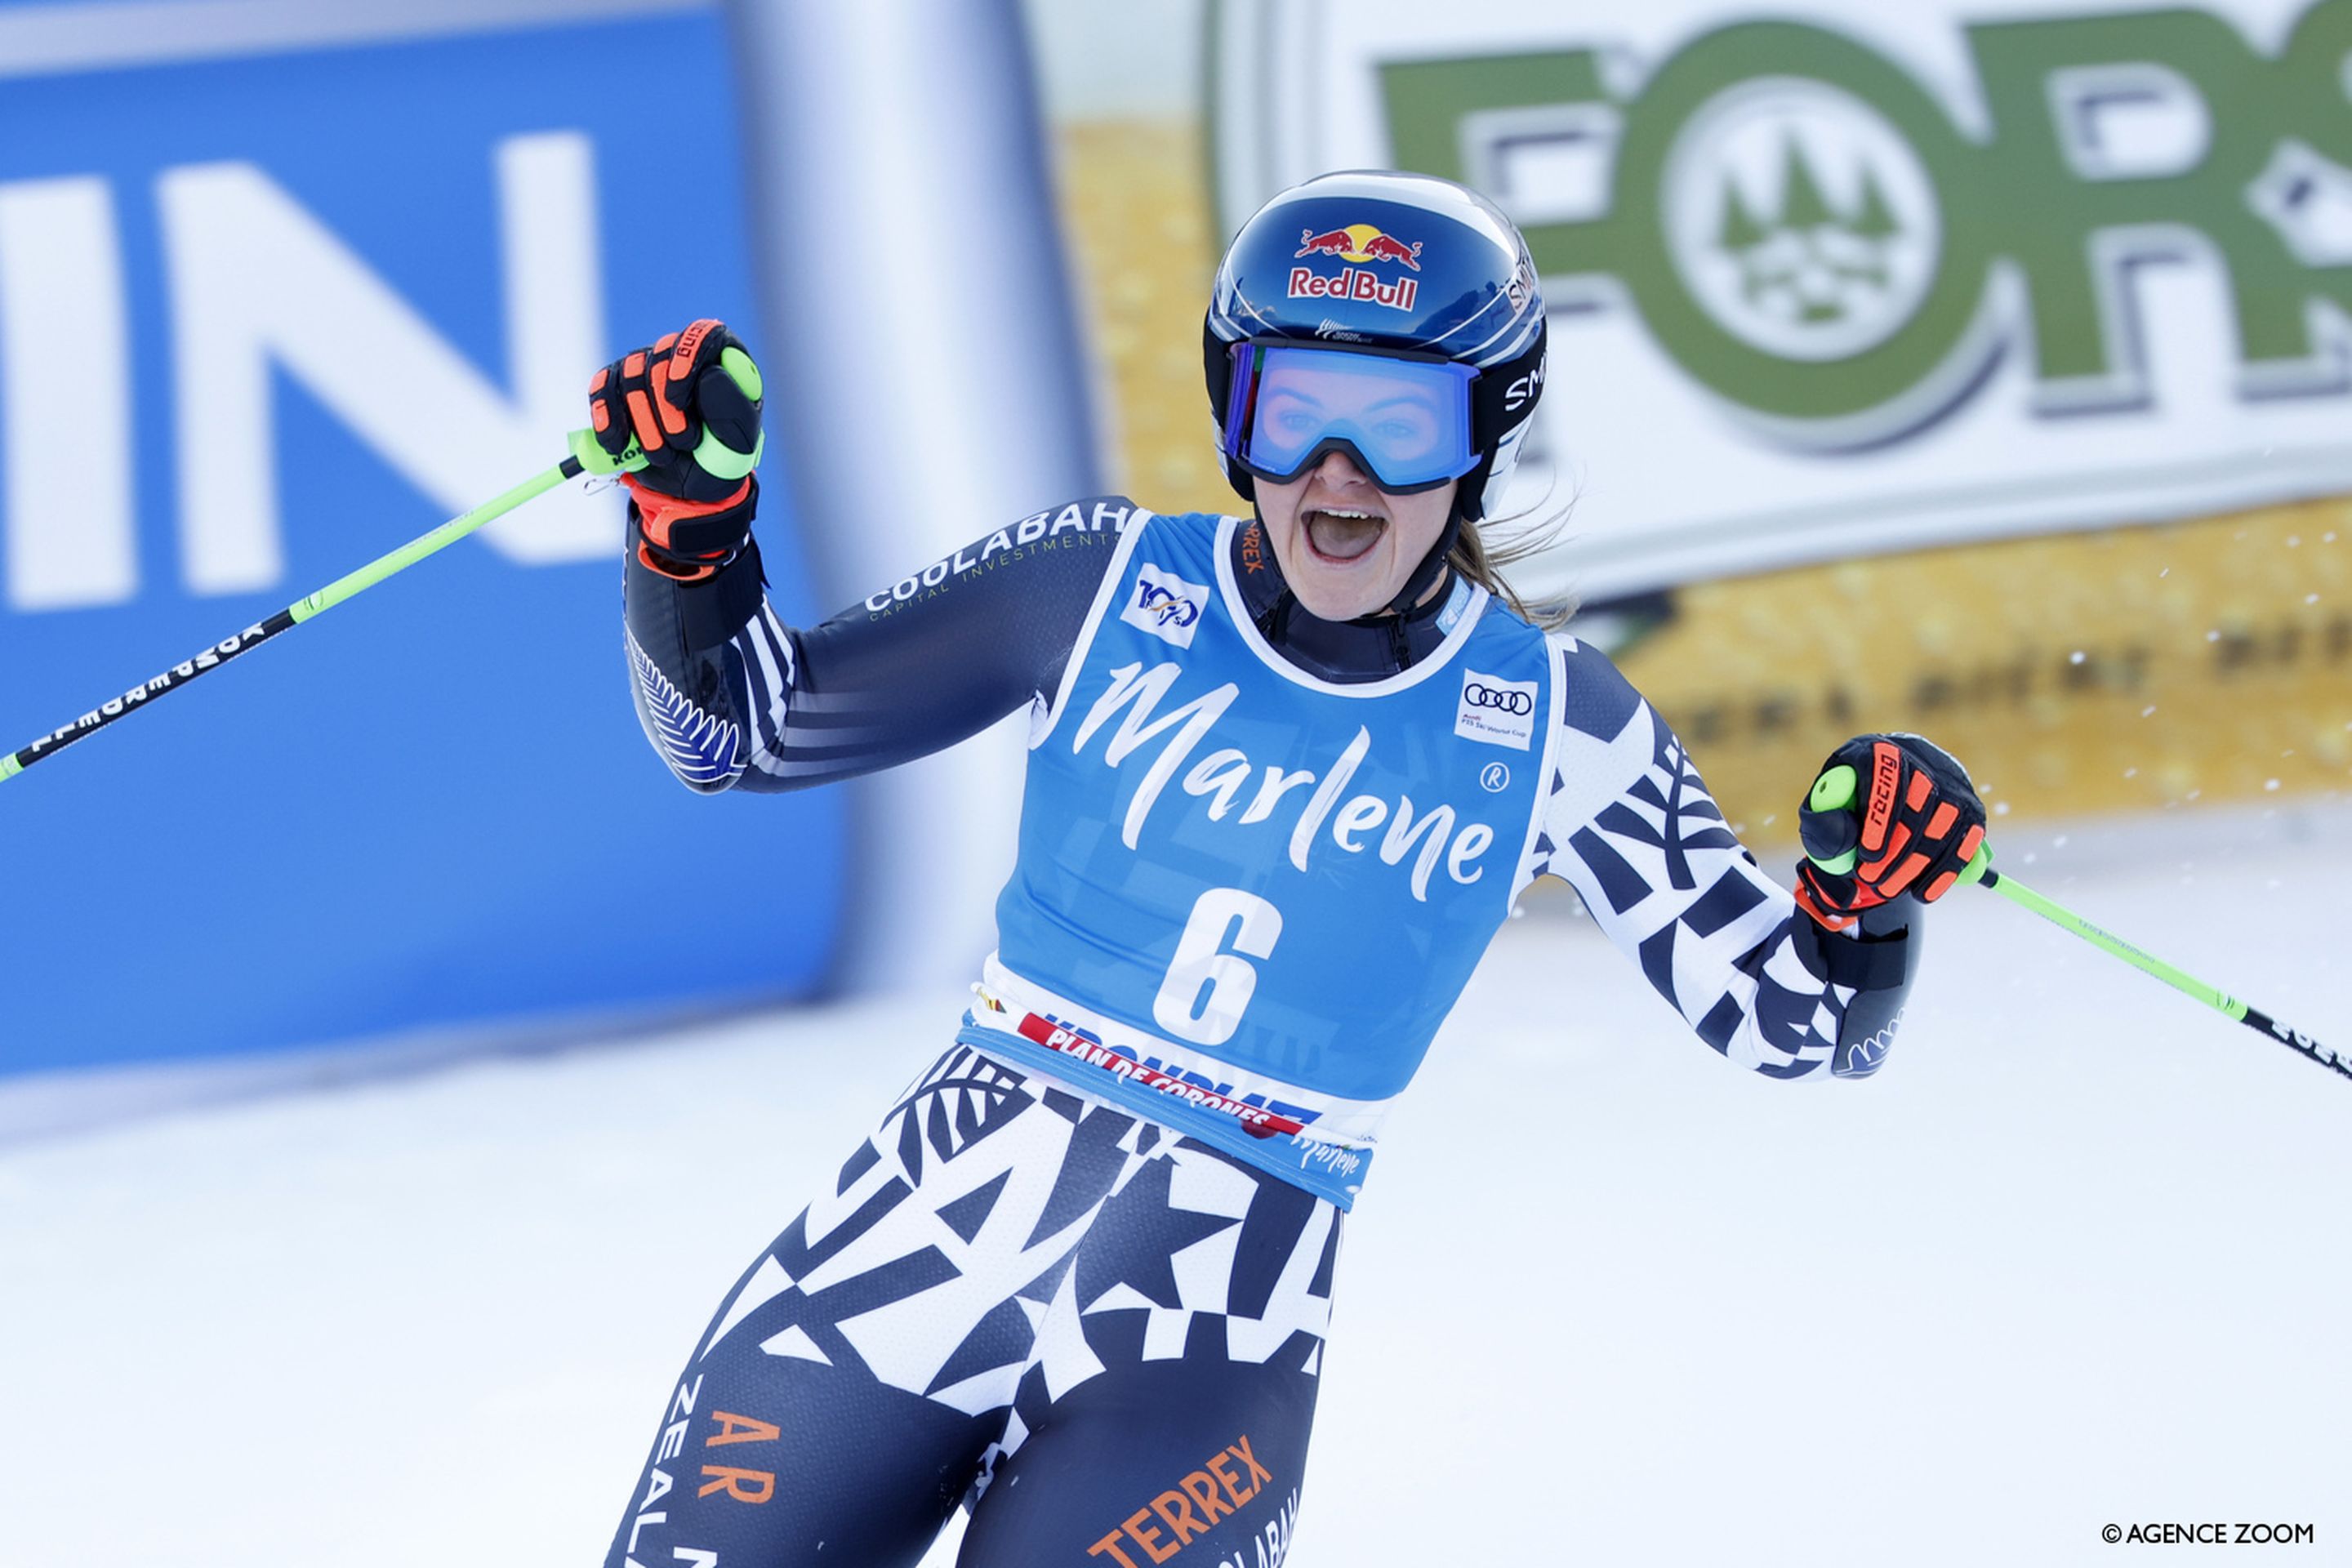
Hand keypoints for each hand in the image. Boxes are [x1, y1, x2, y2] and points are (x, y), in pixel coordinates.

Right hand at [588, 320, 763, 578]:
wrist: (690, 490)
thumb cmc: (721, 461)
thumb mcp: (738, 444)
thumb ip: (731, 408)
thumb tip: (710, 373)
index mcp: (719, 362)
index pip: (702, 335)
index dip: (686, 358)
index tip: (678, 397)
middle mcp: (680, 358)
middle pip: (660, 357)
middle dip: (665, 409)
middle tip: (682, 443)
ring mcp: (646, 369)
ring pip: (629, 376)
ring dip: (642, 423)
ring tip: (660, 456)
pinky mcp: (618, 388)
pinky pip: (601, 388)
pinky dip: (606, 418)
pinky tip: (617, 444)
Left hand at [1794, 733, 1985, 930]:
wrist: (1886, 795)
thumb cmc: (1847, 804)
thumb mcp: (1823, 809)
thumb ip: (1821, 822)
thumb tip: (1839, 834)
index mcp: (1876, 751)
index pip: (1886, 777)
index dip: (1879, 818)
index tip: (1867, 855)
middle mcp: (1920, 758)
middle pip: (1919, 802)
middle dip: (1896, 849)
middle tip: (1872, 880)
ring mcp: (1952, 782)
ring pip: (1943, 824)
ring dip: (1916, 864)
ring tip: (1888, 889)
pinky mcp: (1971, 808)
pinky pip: (1965, 841)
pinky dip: (1944, 871)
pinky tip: (1921, 893)